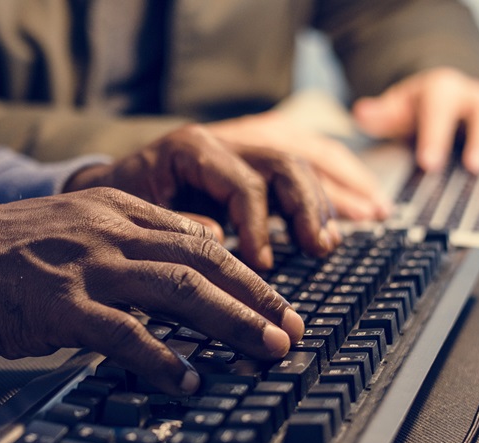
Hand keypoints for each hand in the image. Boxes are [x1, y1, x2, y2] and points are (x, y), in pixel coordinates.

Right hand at [0, 188, 304, 394]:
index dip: (245, 270)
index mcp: (115, 211)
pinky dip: (162, 358)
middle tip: (292, 327)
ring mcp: (87, 267)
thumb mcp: (75, 230)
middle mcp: (108, 232)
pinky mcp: (61, 306)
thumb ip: (126, 243)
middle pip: (202, 261)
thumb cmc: (9, 254)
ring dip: (231, 322)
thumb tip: (182, 270)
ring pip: (178, 290)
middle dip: (257, 296)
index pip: (197, 237)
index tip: (276, 299)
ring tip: (267, 349)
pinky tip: (189, 378)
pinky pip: (124, 334)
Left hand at [64, 124, 339, 270]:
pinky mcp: (261, 161)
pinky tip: (366, 207)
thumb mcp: (136, 213)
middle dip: (310, 206)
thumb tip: (221, 242)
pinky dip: (337, 186)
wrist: (112, 183)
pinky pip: (309, 164)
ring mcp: (247, 146)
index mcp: (194, 149)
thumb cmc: (123, 201)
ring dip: (333, 195)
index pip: (244, 182)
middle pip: (284, 162)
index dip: (258, 225)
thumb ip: (177, 225)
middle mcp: (227, 141)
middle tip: (321, 247)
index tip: (262, 265)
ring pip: (304, 158)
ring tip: (358, 227)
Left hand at [352, 67, 478, 173]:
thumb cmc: (416, 107)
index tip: (428, 163)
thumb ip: (379, 114)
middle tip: (475, 166)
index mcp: (440, 90)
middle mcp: (469, 96)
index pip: (439, 108)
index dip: (435, 135)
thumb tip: (361, 113)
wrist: (442, 96)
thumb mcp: (394, 107)